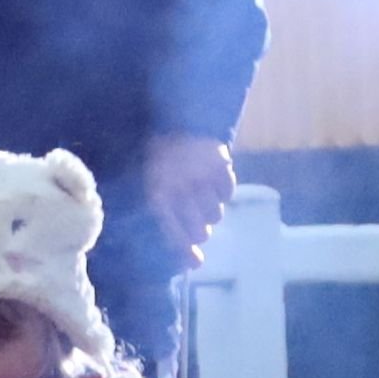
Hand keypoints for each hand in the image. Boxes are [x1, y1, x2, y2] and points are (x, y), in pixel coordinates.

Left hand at [144, 135, 237, 267]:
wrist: (178, 115)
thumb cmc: (160, 157)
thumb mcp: (151, 186)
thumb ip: (166, 222)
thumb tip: (189, 259)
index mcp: (157, 194)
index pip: (173, 233)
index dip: (183, 251)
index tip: (195, 262)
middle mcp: (180, 188)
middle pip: (200, 231)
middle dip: (198, 230)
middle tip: (195, 221)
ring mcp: (201, 176)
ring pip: (215, 215)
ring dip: (209, 210)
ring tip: (200, 194)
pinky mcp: (220, 163)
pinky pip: (227, 192)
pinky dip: (222, 190)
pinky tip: (212, 181)